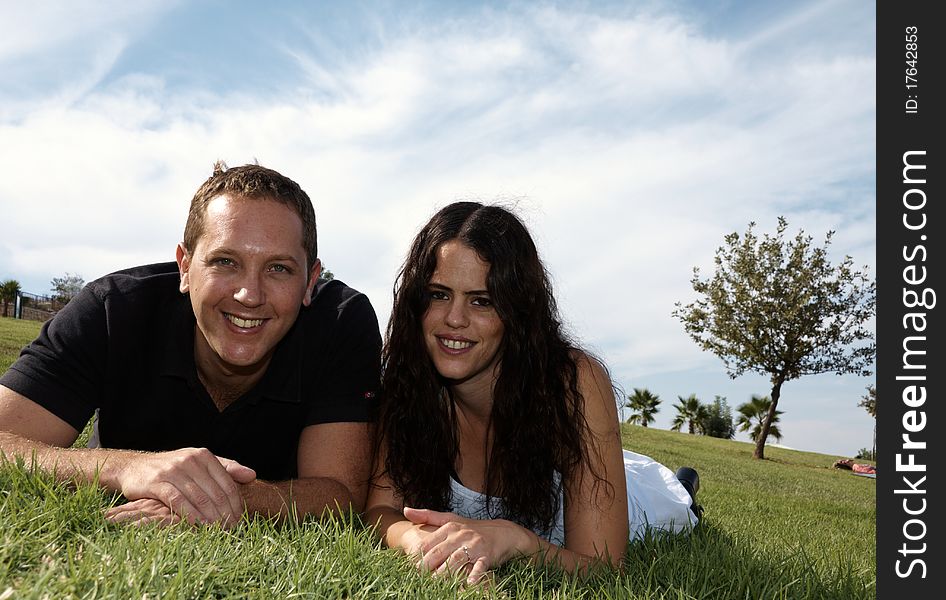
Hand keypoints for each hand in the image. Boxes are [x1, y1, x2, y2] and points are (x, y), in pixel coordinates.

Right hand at [116, 448, 255, 525]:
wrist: (135, 467)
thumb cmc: (173, 468)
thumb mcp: (199, 463)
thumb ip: (226, 468)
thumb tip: (253, 475)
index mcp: (204, 455)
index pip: (227, 482)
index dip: (236, 503)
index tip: (240, 520)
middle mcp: (190, 460)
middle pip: (215, 492)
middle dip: (225, 514)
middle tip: (231, 530)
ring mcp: (173, 470)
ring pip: (198, 497)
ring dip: (210, 518)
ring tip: (218, 532)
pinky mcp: (156, 482)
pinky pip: (177, 500)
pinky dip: (189, 514)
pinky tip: (197, 526)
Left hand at [404, 507, 529, 583]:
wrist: (502, 533)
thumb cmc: (471, 528)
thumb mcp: (450, 519)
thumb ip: (427, 516)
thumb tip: (406, 510)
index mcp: (449, 527)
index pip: (428, 543)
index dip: (417, 556)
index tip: (408, 566)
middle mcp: (460, 535)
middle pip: (439, 552)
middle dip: (426, 566)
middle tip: (416, 577)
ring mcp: (474, 546)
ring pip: (456, 560)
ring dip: (444, 573)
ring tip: (433, 583)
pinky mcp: (486, 556)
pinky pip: (479, 566)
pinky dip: (474, 575)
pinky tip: (468, 584)